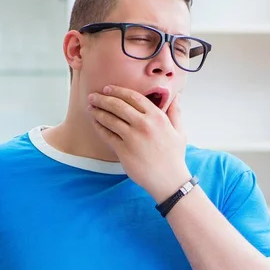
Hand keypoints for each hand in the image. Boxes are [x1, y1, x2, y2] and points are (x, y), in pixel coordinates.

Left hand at [87, 86, 190, 201]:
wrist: (168, 180)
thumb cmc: (174, 157)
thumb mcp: (179, 132)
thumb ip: (175, 112)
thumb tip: (176, 97)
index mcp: (157, 116)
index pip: (133, 97)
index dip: (118, 91)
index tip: (108, 89)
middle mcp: (144, 124)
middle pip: (118, 105)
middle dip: (103, 98)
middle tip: (93, 96)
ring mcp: (132, 137)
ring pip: (110, 119)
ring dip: (97, 111)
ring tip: (90, 107)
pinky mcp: (124, 150)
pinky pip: (107, 135)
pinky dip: (99, 127)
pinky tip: (95, 123)